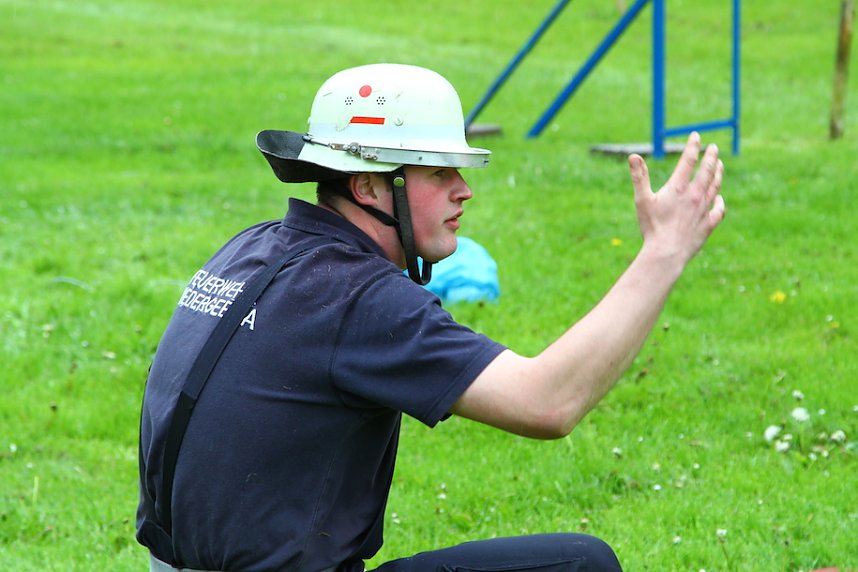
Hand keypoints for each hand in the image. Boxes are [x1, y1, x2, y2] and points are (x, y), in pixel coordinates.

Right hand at [628, 132, 725, 265]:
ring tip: (720, 165)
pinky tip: (719, 199)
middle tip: (714, 148)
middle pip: (707, 171)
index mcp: (678, 188)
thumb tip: (633, 156)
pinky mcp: (708, 225)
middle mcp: (695, 196)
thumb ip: (639, 177)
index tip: (696, 135)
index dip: (692, 146)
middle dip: (711, 157)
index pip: (688, 161)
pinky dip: (720, 203)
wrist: (667, 253)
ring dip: (718, 175)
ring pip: (715, 187)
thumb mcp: (641, 200)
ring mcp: (703, 210)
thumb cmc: (652, 227)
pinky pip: (718, 210)